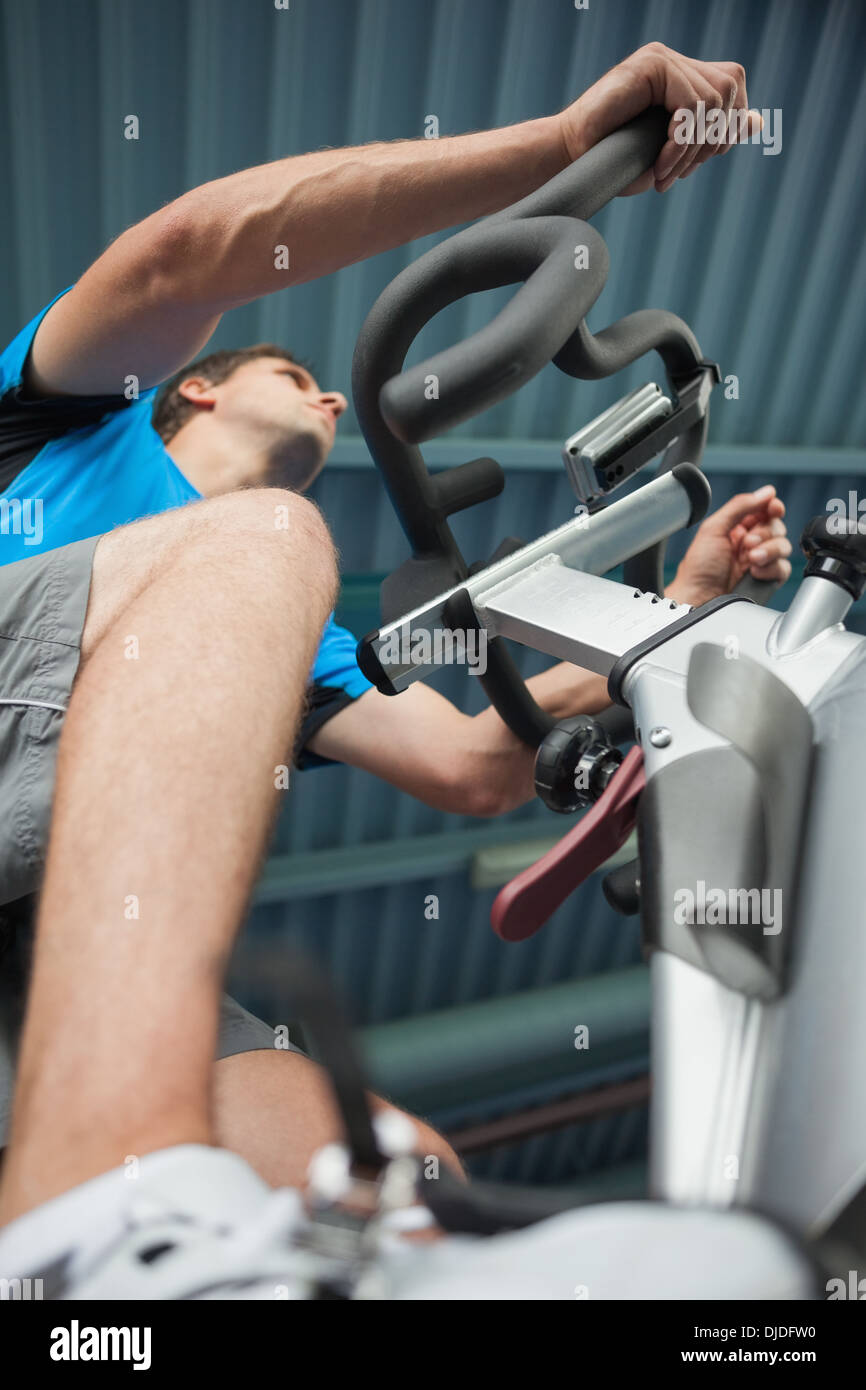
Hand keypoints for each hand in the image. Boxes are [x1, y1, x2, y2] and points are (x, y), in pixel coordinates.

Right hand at [559, 42, 762, 192]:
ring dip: (694, 148)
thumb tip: (757, 121)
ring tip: (665, 173)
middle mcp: (674, 61)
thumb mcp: (674, 152)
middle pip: (729, 90)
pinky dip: (681, 143)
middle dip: (711, 141)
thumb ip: (713, 133)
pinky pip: (691, 105)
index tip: (697, 162)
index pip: (732, 86)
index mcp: (682, 76)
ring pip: (714, 99)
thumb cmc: (614, 161)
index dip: (725, 126)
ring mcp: (661, 59)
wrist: (571, 160)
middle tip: (678, 173)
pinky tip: (660, 164)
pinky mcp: (650, 65)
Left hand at [667, 486, 792, 607]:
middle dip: (765, 533)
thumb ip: (739, 506)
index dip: (772, 507)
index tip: (773, 508)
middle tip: (748, 543)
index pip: (764, 511)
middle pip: (777, 527)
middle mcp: (751, 542)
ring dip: (769, 550)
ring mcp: (761, 561)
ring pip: (783, 546)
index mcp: (738, 528)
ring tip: (751, 559)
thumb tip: (766, 492)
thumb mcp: (714, 528)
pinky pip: (783, 568)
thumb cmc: (699, 567)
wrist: (699, 598)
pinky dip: (770, 568)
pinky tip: (754, 573)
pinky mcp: (768, 579)